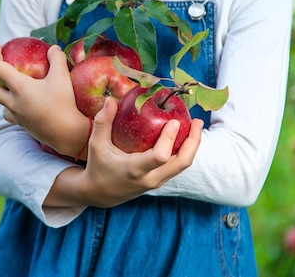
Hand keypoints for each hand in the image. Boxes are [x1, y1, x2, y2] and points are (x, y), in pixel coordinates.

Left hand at [0, 42, 89, 156]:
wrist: (69, 134)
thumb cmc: (65, 104)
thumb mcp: (62, 77)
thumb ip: (57, 59)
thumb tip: (53, 48)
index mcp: (19, 87)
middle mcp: (13, 102)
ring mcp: (17, 116)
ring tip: (5, 86)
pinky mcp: (24, 125)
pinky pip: (11, 115)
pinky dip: (10, 107)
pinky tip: (20, 103)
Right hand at [45, 97, 202, 208]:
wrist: (100, 194)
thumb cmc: (98, 167)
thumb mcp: (97, 145)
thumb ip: (102, 122)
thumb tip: (110, 99)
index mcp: (135, 170)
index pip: (160, 156)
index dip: (169, 139)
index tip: (174, 121)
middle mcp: (150, 178)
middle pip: (181, 163)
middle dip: (194, 142)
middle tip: (197, 122)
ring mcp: (157, 181)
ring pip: (183, 165)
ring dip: (193, 146)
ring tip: (196, 126)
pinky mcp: (159, 181)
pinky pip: (177, 166)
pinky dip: (184, 151)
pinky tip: (185, 136)